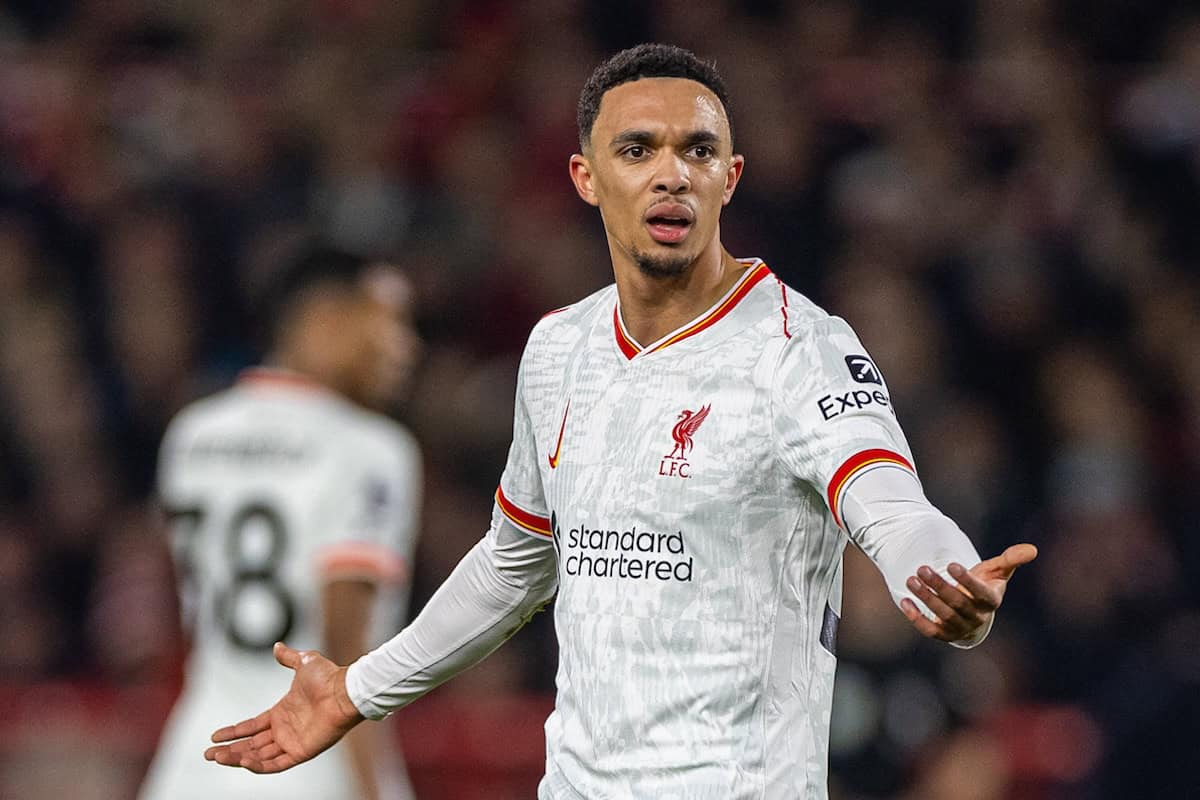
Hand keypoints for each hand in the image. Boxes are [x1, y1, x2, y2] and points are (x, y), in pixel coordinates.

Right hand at [204, 642, 363, 772]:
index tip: (214, 736)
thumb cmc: (329, 677)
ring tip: (217, 757)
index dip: (233, 731)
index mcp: (282, 712)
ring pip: (259, 756)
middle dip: (229, 750)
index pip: (252, 726)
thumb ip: (288, 657)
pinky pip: (276, 764)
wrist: (345, 690)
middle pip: (251, 744)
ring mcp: (292, 741)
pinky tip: (242, 761)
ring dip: (238, 758)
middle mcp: (285, 729)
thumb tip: (277, 646)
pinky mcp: (301, 751)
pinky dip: (258, 765)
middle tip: (207, 754)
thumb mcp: (304, 662)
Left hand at [900, 543, 1037, 642]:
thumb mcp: (997, 571)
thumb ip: (1011, 559)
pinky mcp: (944, 634)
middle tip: (921, 568)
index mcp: (991, 600)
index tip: (951, 564)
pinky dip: (917, 618)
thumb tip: (1033, 549)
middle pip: (958, 604)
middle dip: (939, 586)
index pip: (981, 593)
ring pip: (943, 615)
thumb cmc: (984, 585)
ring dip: (926, 598)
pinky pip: (930, 630)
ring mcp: (960, 627)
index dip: (967, 581)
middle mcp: (977, 617)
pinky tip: (905, 601)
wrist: (973, 610)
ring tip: (911, 579)